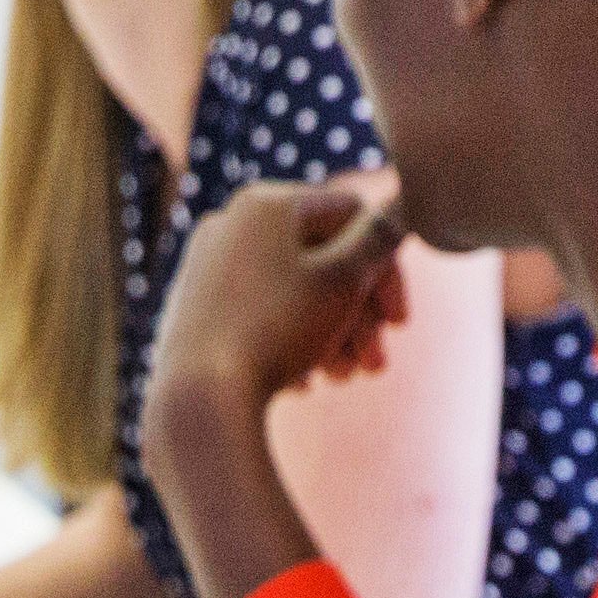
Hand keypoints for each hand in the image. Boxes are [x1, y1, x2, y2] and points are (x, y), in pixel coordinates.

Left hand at [151, 174, 416, 422]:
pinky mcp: (192, 309)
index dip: (386, 270)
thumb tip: (405, 200)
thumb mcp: (343, 280)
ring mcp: (205, 267)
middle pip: (318, 258)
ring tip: (343, 378)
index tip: (399, 325)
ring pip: (290, 292)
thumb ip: (380, 237)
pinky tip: (304, 383)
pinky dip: (289, 344)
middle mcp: (229, 223)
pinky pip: (257, 318)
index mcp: (265, 202)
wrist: (198, 397)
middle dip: (358, 314)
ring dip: (330, 334)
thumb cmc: (276, 331)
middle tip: (375, 366)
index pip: (350, 216)